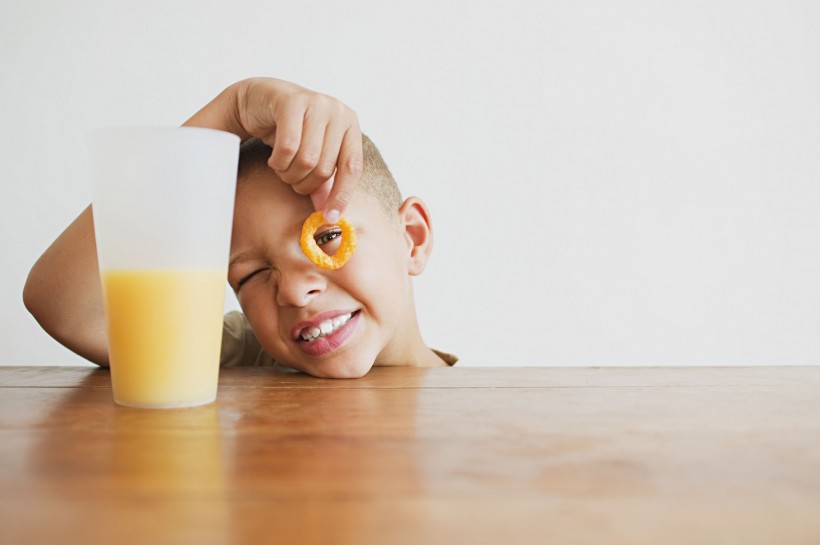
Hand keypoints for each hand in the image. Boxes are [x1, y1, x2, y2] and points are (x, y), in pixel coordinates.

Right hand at [236, 78, 362, 220]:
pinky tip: (274, 158)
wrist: (257, 99)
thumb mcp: (311, 155)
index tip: (329, 218)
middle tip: (291, 178)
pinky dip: (277, 161)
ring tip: (282, 167)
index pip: (352, 168)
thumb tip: (330, 216)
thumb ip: (323, 184)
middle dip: (303, 182)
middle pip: (325, 168)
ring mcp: (317, 103)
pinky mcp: (293, 101)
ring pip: (307, 160)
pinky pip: (288, 147)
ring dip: (289, 173)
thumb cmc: (289, 131)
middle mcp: (338, 111)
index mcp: (350, 125)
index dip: (341, 195)